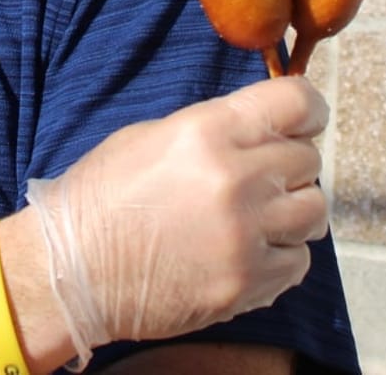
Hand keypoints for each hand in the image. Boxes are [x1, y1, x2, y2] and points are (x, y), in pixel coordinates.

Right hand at [24, 76, 329, 353]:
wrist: (72, 271)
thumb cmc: (103, 197)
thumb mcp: (152, 137)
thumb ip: (218, 130)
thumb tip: (266, 131)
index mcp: (208, 132)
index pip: (296, 103)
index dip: (308, 110)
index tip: (304, 122)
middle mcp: (235, 179)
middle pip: (308, 160)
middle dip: (289, 166)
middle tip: (261, 179)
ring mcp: (246, 235)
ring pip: (313, 212)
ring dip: (292, 212)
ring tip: (259, 218)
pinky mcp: (247, 282)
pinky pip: (299, 262)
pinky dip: (282, 257)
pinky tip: (247, 252)